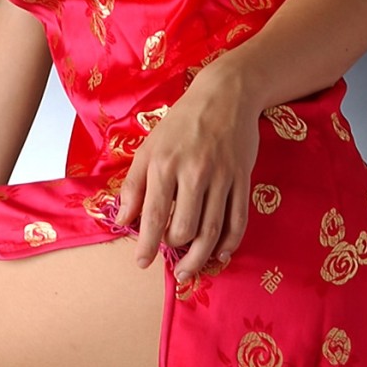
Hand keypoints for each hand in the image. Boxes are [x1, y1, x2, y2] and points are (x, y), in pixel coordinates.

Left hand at [115, 63, 259, 284]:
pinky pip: (238, 219)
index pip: (154, 214)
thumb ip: (133, 185)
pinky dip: (230, 242)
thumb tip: (123, 219)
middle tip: (171, 260)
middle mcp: (194, 172)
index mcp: (165, 164)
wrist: (225, 95)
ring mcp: (222, 176)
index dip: (147, 244)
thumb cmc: (181, 122)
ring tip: (191, 271)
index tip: (142, 263)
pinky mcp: (243, 178)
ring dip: (201, 257)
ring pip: (213, 229)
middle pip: (185, 228)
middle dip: (176, 250)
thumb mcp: (149, 146)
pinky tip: (220, 254)